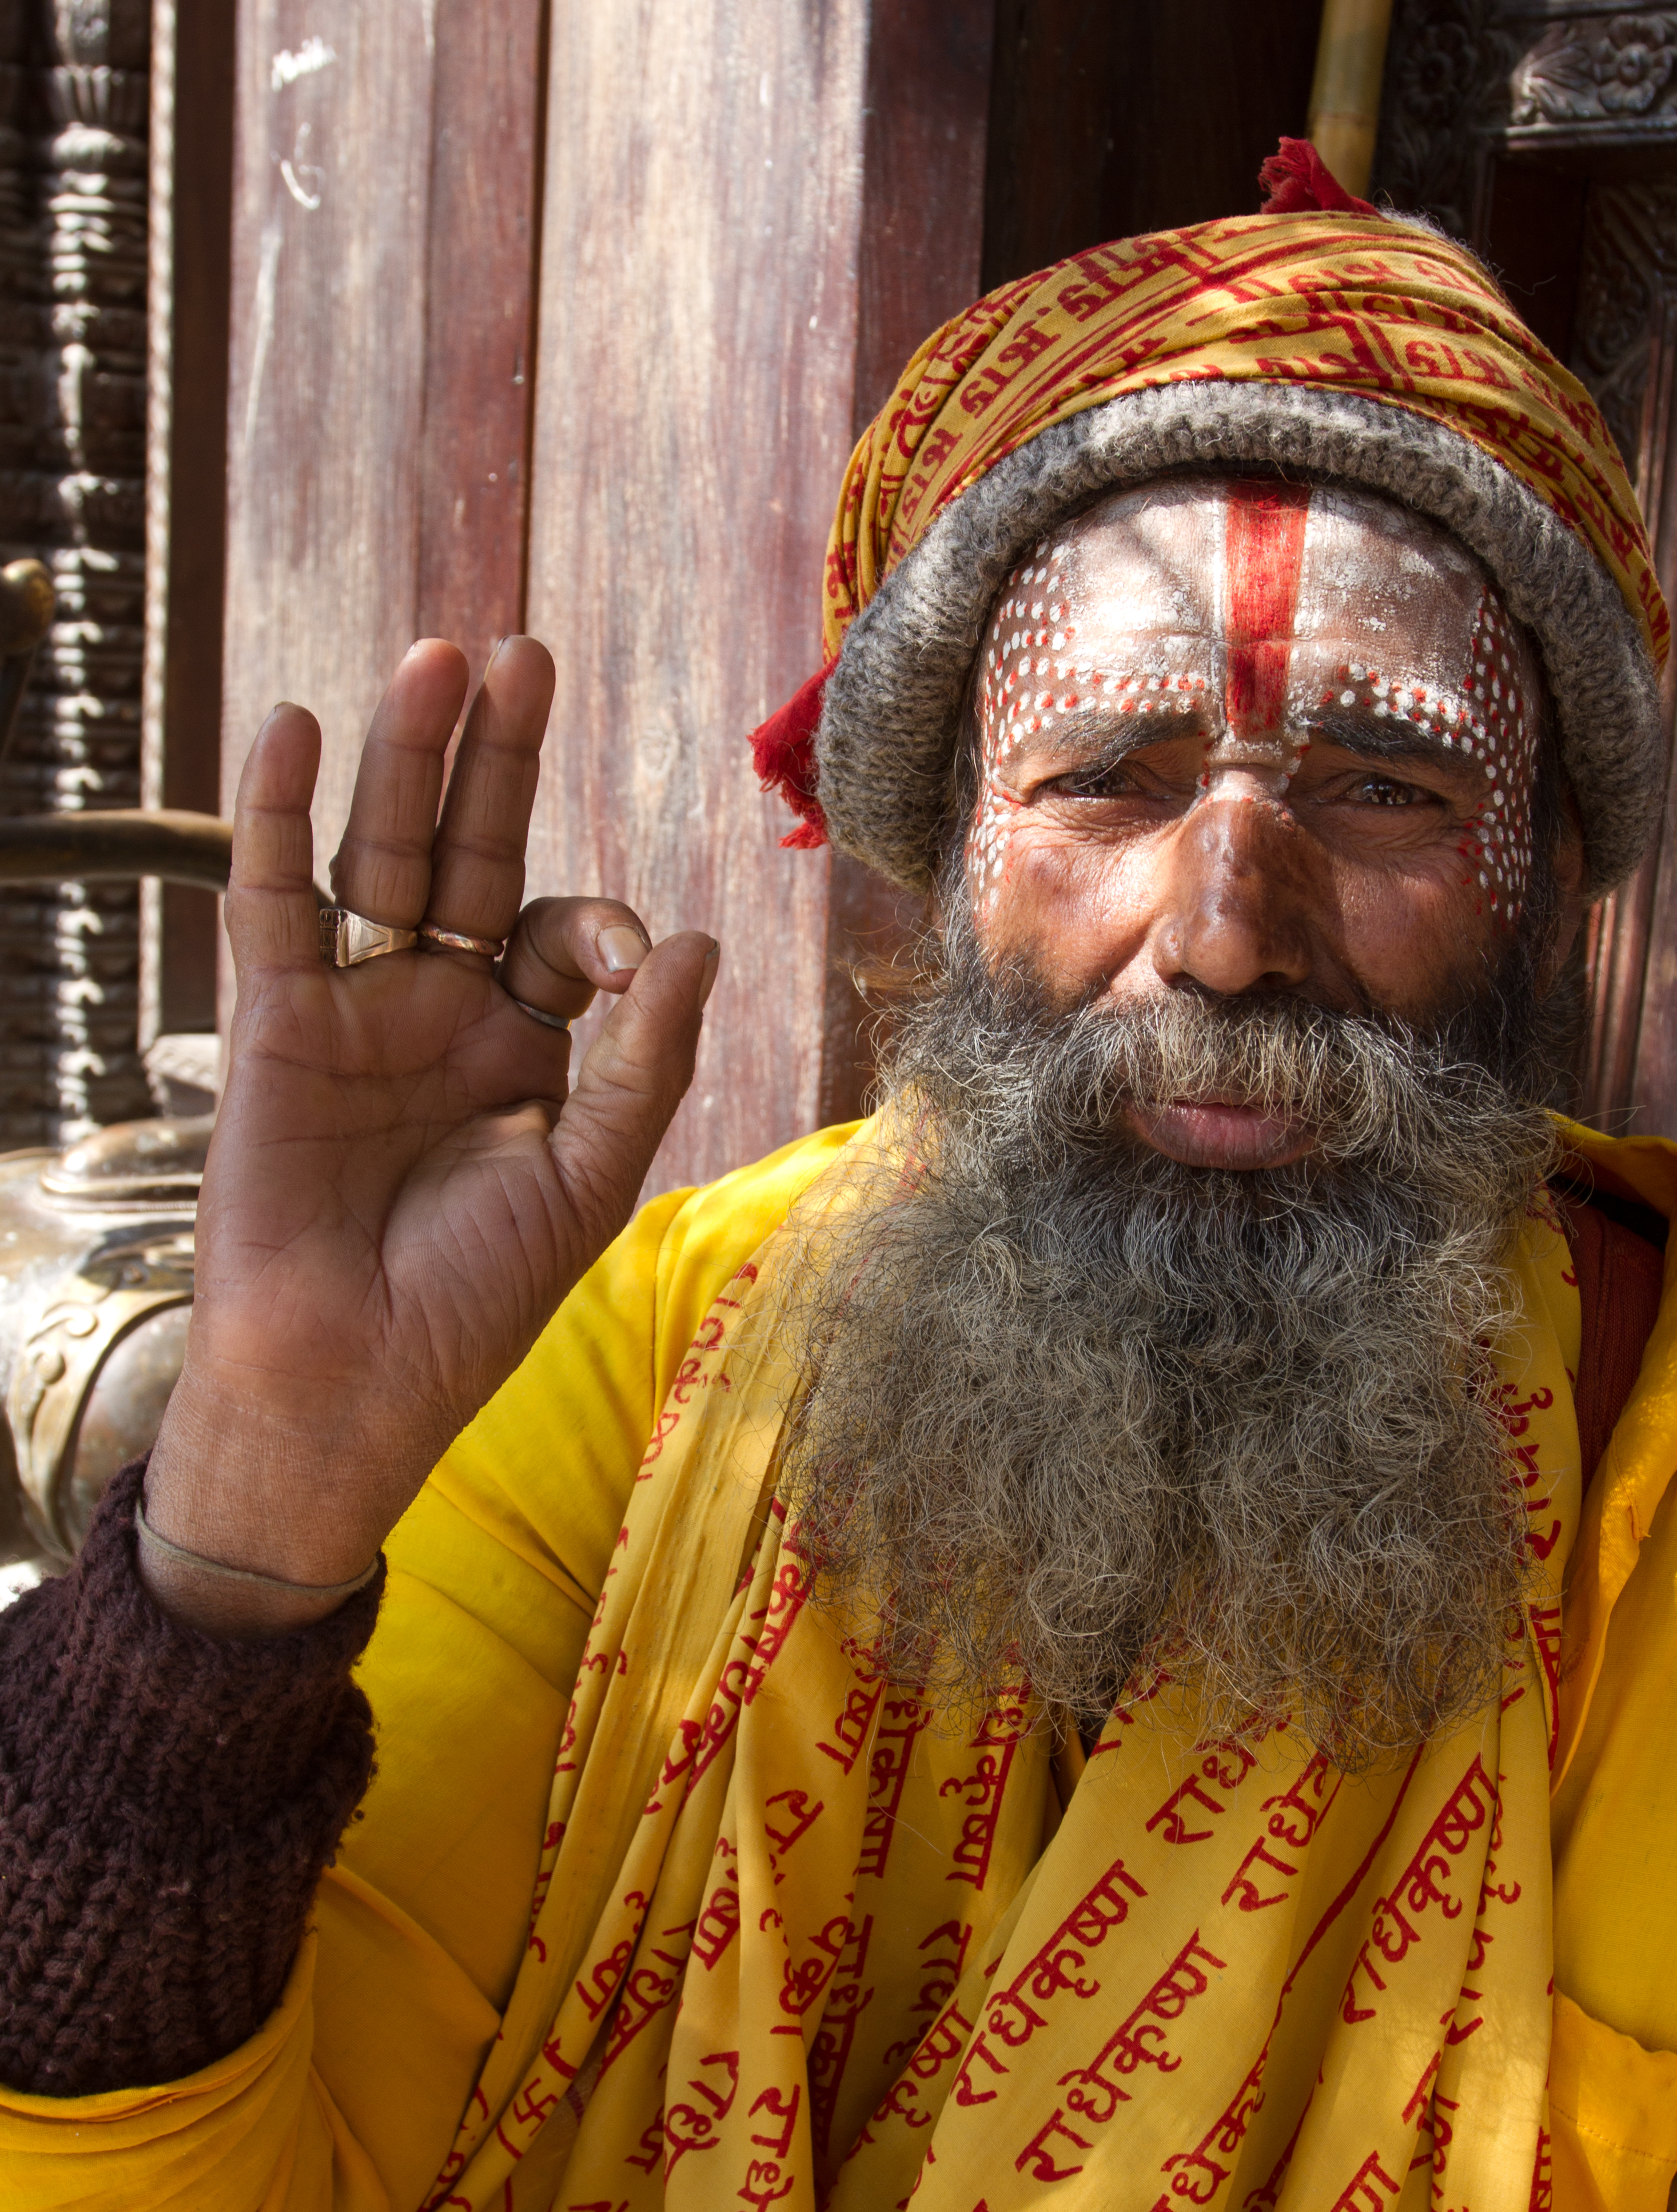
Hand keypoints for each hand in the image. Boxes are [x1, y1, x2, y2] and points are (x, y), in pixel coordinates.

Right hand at [140, 636, 717, 1634]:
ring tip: (437, 659)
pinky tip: (296, 728)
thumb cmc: (473, 1300)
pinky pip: (272, 903)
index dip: (589, 924)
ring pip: (378, 858)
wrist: (353, 1380)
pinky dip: (279, 819)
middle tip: (521, 654)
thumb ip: (641, 1059)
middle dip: (493, 760)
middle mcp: (437, 1009)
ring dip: (402, 759)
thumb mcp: (587, 1177)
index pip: (555, 931)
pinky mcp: (273, 1024)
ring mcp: (353, 1009)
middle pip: (467, 855)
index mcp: (520, 1044)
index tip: (608, 960)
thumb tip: (693, 936)